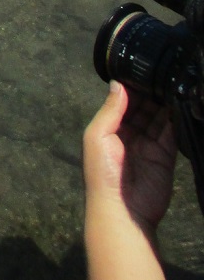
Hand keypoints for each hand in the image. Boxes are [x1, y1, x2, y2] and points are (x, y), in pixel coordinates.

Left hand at [83, 81, 176, 235]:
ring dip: (165, 102)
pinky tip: (180, 104)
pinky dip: (176, 119)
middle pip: (143, 107)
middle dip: (151, 91)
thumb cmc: (101, 173)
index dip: (132, 86)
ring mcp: (148, 144)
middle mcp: (129, 133)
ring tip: (173, 83)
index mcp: (109, 127)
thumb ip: (110, 110)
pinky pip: (171, 133)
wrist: (122, 211)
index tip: (142, 68)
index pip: (123, 101)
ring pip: (158, 117)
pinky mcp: (165, 155)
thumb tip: (118, 83)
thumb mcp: (97, 136)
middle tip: (162, 72)